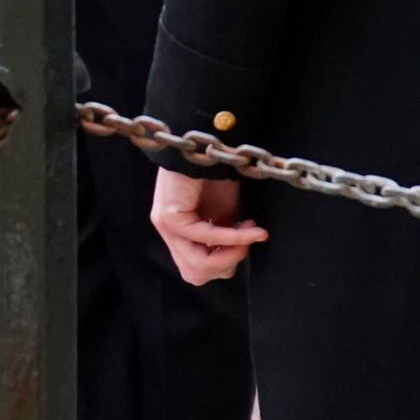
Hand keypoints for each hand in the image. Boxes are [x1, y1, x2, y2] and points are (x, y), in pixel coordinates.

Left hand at [152, 169, 265, 283]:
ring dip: (231, 254)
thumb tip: (235, 257)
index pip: (198, 272)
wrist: (206, 145)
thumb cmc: (216, 175)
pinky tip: (253, 230)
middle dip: (228, 264)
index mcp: (182, 236)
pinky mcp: (168, 216)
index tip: (247, 240)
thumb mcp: (226, 214)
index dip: (226, 264)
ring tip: (251, 233)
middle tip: (248, 241)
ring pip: (196, 266)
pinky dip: (233, 237)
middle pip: (195, 275)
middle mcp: (170, 233)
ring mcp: (166, 226)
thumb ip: (227, 238)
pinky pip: (204, 237)